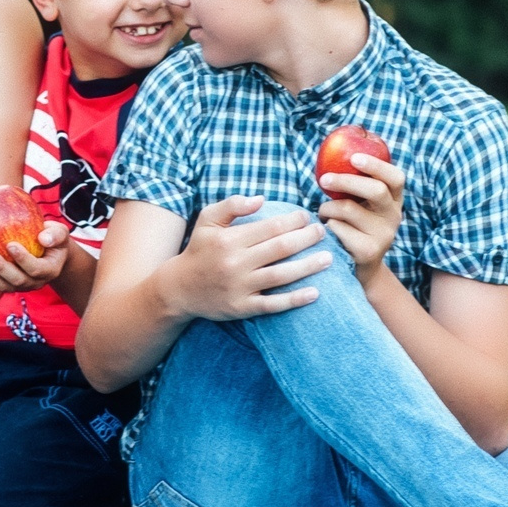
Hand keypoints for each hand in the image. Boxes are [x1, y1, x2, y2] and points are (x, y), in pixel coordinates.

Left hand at [0, 221, 70, 292]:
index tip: (10, 244)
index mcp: (49, 271)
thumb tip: (43, 237)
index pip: (35, 269)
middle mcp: (34, 282)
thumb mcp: (60, 232)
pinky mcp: (7, 284)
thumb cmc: (52, 238)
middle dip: (1, 268)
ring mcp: (20, 286)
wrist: (48, 253)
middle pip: (16, 280)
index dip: (23, 260)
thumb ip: (56, 234)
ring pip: (1, 285)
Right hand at [159, 197, 331, 320]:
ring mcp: (240, 287)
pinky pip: (273, 304)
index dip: (293, 220)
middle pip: (280, 249)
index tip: (307, 216)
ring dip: (308, 266)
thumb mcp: (207, 220)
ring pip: (281, 275)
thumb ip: (232, 205)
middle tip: (323, 232)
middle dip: (306, 238)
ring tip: (328, 258)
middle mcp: (235, 263)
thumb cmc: (199, 250)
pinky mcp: (242, 307)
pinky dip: (294, 299)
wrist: (179, 289)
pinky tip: (314, 293)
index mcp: (229, 240)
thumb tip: (261, 198)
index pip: (270, 227)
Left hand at [317, 152, 406, 273]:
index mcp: (394, 200)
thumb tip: (331, 159)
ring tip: (323, 213)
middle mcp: (394, 216)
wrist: (360, 268)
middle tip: (324, 179)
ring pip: (348, 208)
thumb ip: (355, 188)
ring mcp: (384, 235)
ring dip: (327, 207)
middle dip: (345, 181)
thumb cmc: (354, 227)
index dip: (376, 166)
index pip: (396, 178)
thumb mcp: (362, 206)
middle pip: (375, 190)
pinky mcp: (368, 251)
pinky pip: (338, 228)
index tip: (354, 158)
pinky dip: (326, 225)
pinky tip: (326, 230)